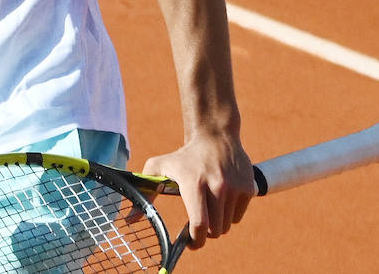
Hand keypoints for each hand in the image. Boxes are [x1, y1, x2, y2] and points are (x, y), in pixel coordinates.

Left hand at [142, 130, 254, 249]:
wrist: (215, 135)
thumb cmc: (184, 156)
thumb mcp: (160, 166)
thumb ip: (145, 191)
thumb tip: (129, 219)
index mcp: (194, 183)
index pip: (199, 223)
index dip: (195, 240)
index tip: (190, 243)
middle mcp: (217, 186)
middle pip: (215, 230)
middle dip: (205, 233)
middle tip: (198, 225)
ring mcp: (235, 187)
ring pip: (227, 225)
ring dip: (217, 223)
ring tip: (209, 208)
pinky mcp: (249, 188)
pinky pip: (238, 216)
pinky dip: (230, 214)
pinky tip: (222, 198)